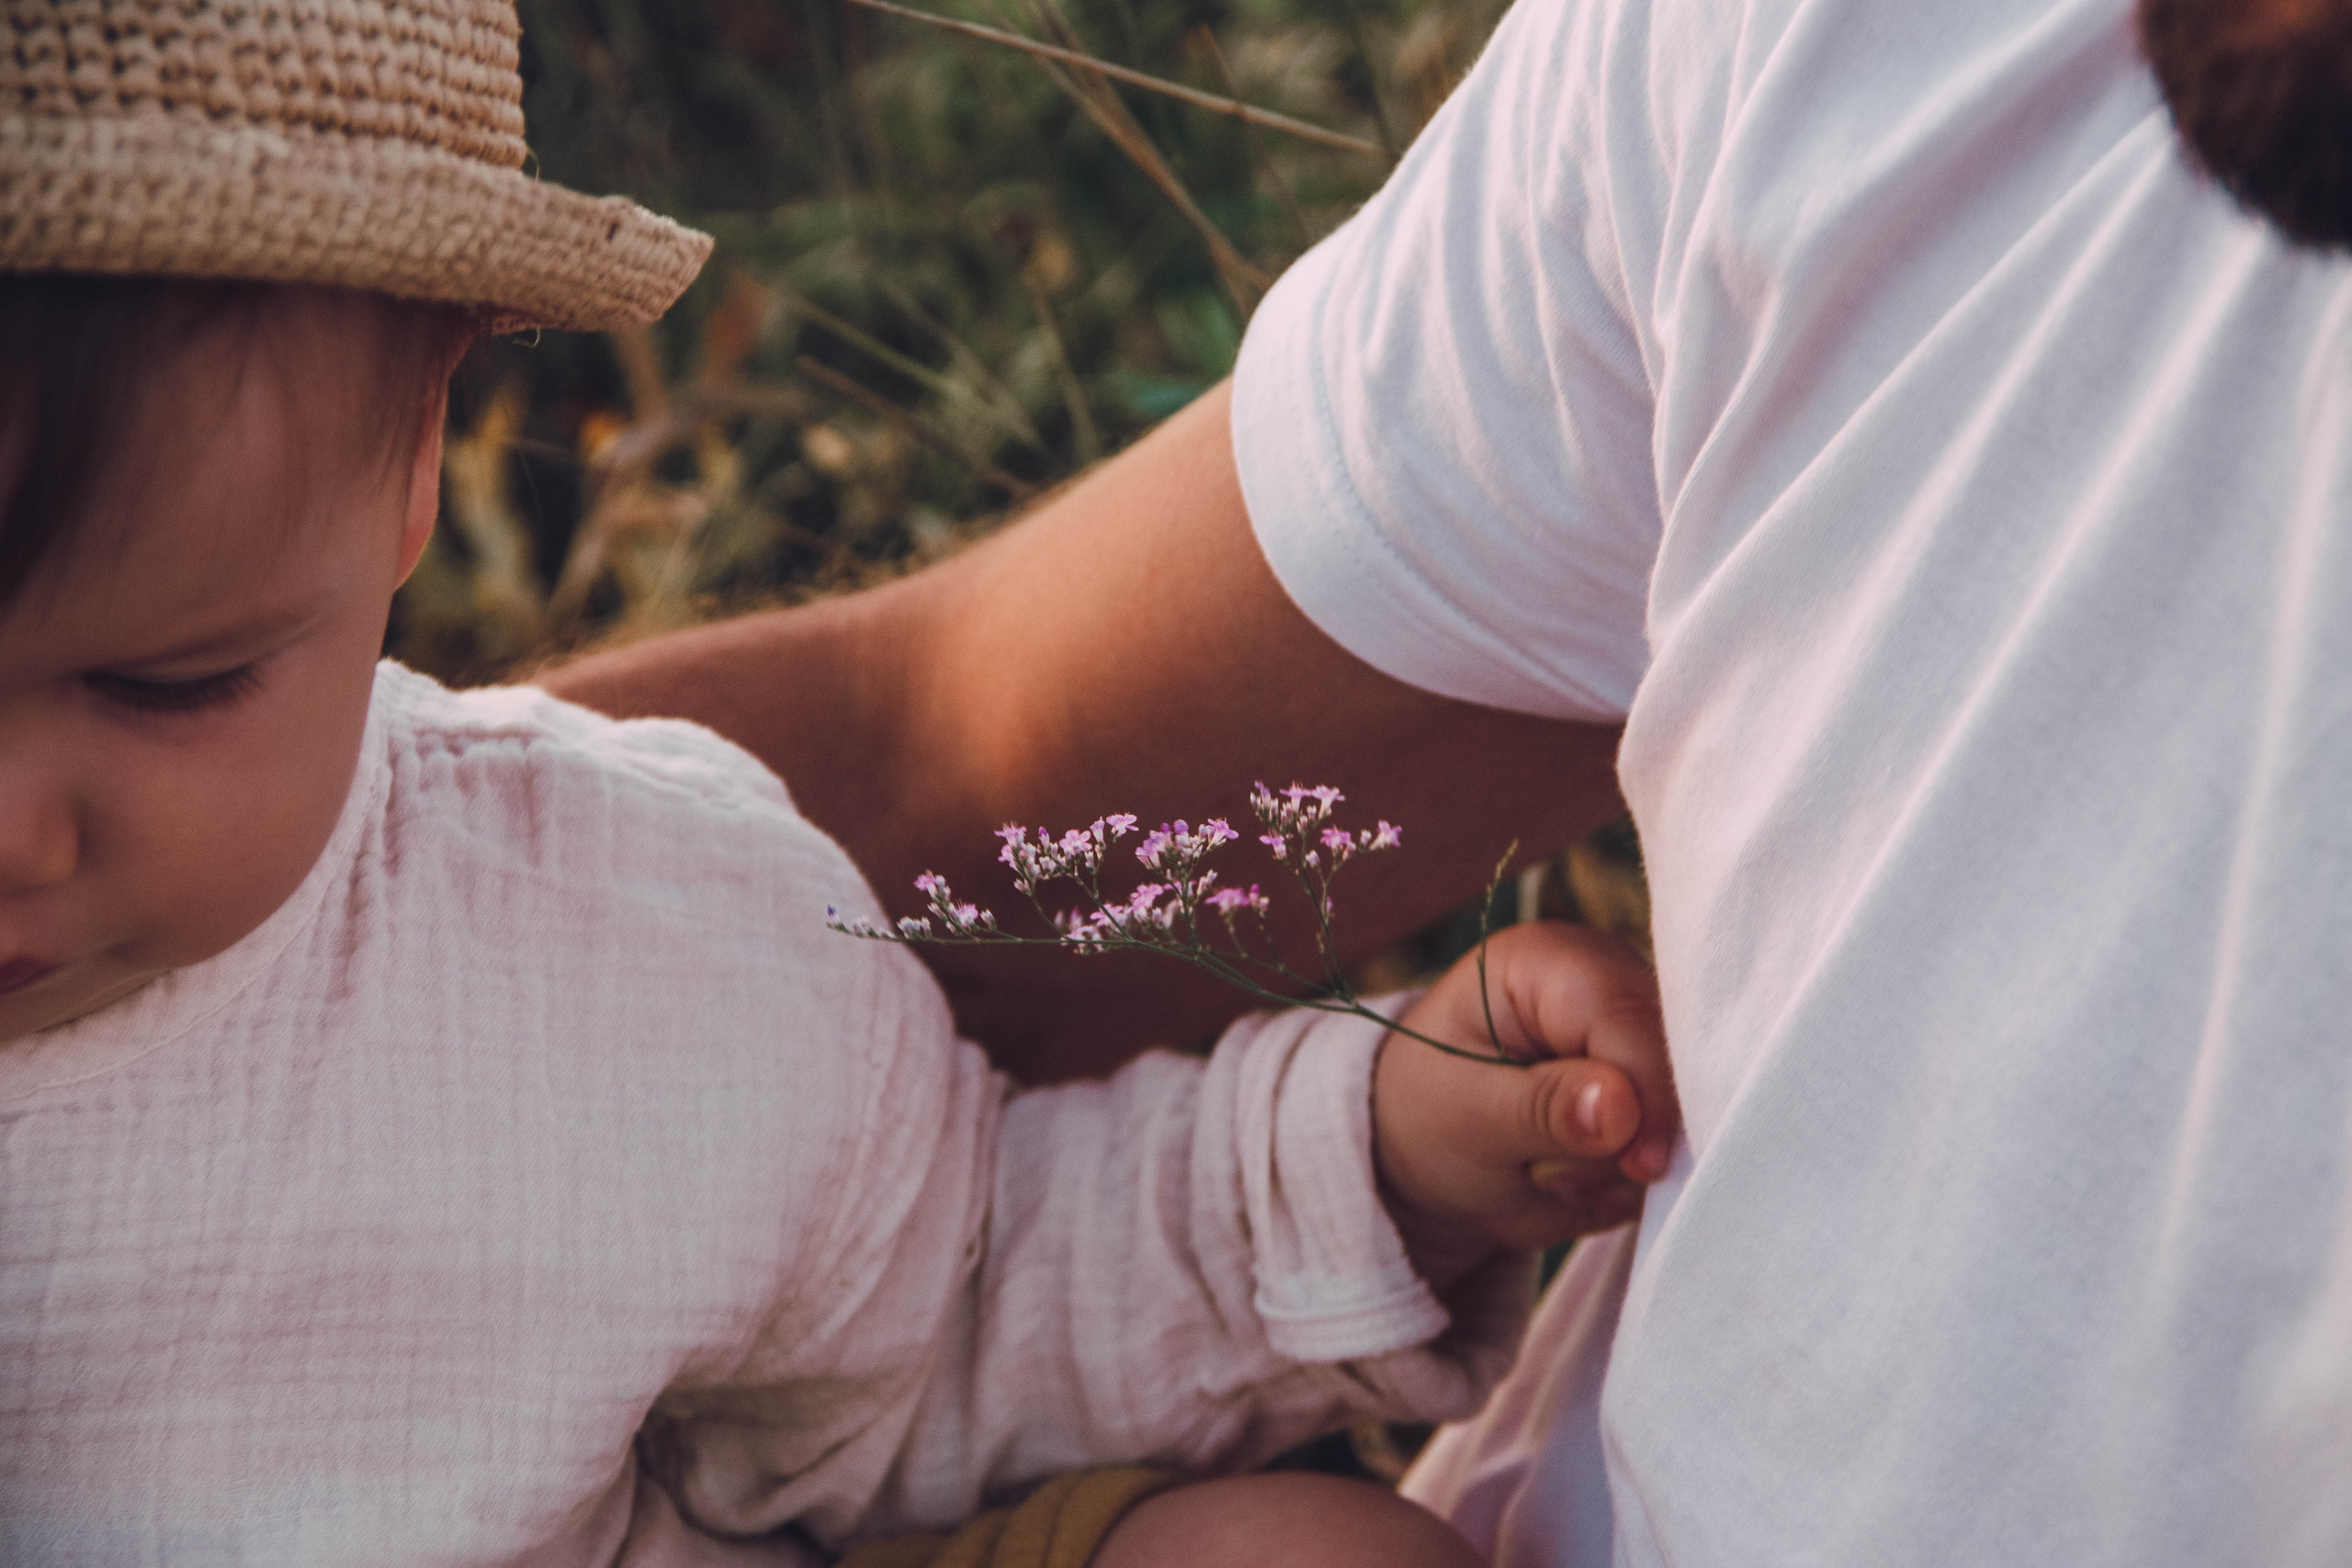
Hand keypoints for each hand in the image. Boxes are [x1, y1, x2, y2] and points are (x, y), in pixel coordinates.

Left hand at [1372, 922, 1677, 1293]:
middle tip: (1548, 1171)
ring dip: (1622, 1167)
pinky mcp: (1651, 1087)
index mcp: (1550, 962)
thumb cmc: (1430, 1114)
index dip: (1649, 1097)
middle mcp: (1607, 982)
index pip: (1631, 1019)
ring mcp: (1635, 1036)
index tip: (1639, 1165)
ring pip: (1683, 1112)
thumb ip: (1543, 1108)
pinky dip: (1629, 1180)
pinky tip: (1575, 1177)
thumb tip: (1620, 1107)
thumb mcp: (1467, 1116)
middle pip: (1674, 1063)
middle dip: (1629, 1139)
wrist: (1425, 1156)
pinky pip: (1677, 1145)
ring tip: (1545, 1170)